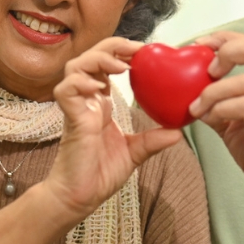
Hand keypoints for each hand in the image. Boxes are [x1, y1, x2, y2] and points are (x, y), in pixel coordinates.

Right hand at [45, 37, 182, 219]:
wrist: (81, 196)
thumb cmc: (99, 174)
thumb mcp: (135, 153)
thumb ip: (153, 140)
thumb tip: (178, 132)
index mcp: (100, 103)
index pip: (106, 65)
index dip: (122, 53)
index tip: (145, 52)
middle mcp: (87, 100)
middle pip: (91, 57)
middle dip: (112, 47)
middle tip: (137, 49)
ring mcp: (76, 107)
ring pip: (76, 66)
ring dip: (98, 59)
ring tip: (121, 66)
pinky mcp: (69, 118)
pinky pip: (66, 90)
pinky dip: (80, 82)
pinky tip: (98, 86)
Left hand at [188, 31, 243, 243]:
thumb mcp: (240, 128)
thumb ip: (221, 108)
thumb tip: (192, 96)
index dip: (228, 39)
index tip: (201, 44)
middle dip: (228, 49)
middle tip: (205, 67)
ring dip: (213, 90)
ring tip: (196, 106)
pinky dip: (222, 108)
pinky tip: (210, 118)